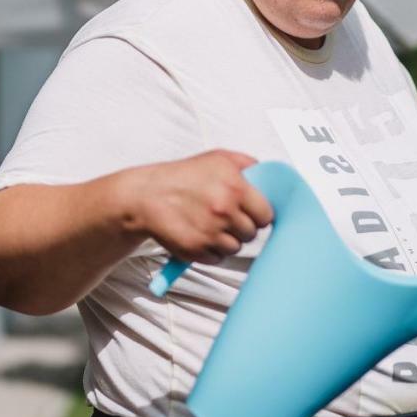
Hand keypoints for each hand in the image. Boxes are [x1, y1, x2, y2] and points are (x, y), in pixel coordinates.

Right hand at [121, 150, 273, 264]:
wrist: (146, 195)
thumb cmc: (183, 176)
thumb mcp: (218, 158)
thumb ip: (249, 165)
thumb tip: (271, 181)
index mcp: (235, 186)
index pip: (267, 214)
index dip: (259, 214)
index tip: (250, 212)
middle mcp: (224, 209)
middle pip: (252, 233)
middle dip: (241, 226)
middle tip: (225, 216)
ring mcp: (210, 232)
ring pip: (236, 248)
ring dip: (226, 240)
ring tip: (209, 224)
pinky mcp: (196, 250)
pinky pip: (218, 258)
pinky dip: (211, 250)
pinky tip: (199, 234)